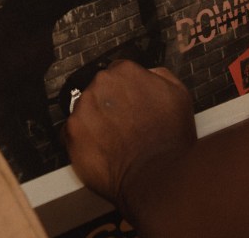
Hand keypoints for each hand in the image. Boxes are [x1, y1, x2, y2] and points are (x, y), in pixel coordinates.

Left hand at [62, 60, 196, 210]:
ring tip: (112, 141)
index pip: (117, 73)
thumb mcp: (178, 95)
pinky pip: (70, 132)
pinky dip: (82, 141)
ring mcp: (84, 106)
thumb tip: (147, 74)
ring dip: (94, 122)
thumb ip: (158, 76)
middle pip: (99, 89)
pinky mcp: (72, 131)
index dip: (124, 92)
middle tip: (122, 126)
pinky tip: (99, 151)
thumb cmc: (170, 140)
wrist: (158, 176)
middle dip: (108, 105)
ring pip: (84, 109)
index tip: (127, 105)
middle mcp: (102, 83)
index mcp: (126, 71)